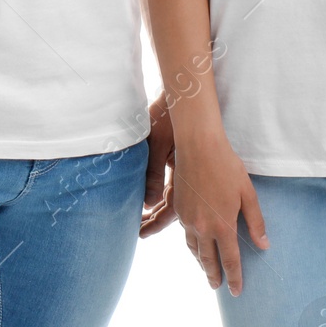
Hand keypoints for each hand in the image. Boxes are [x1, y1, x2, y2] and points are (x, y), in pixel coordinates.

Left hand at [139, 97, 177, 237]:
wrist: (180, 95)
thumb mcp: (157, 143)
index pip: (171, 207)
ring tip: (141, 221)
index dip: (157, 222)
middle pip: (173, 207)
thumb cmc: (167, 115)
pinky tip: (150, 201)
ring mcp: (185, 170)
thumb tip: (149, 204)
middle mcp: (187, 176)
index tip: (142, 232)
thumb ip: (152, 174)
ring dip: (159, 210)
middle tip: (138, 230)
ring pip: (174, 199)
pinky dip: (161, 196)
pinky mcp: (181, 161)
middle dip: (156, 220)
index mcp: (184, 174)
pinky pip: (173, 186)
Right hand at [174, 132, 268, 295]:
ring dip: (201, 262)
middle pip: (208, 260)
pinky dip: (192, 245)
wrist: (198, 146)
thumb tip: (264, 245)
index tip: (237, 291)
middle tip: (217, 287)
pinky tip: (196, 245)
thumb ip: (256, 222)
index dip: (235, 278)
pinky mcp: (178, 208)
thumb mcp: (248, 194)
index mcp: (223, 225)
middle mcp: (203, 227)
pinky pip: (185, 234)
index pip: (230, 261)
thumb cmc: (227, 166)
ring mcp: (188, 219)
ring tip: (207, 270)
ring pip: (194, 249)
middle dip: (214, 276)